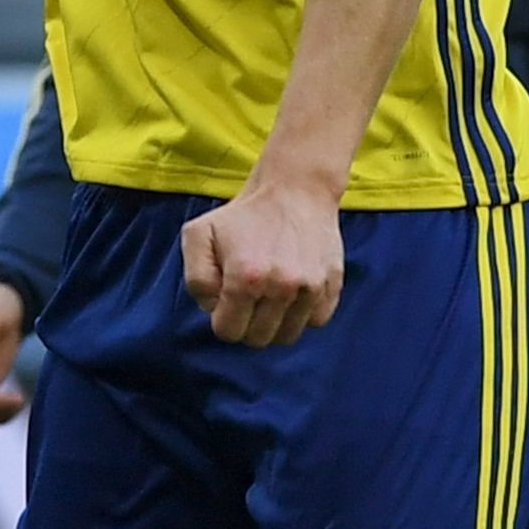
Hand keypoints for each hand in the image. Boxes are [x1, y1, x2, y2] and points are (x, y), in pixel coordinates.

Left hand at [180, 173, 347, 348]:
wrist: (296, 189)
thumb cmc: (243, 214)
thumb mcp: (199, 234)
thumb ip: (195, 278)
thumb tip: (213, 307)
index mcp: (245, 278)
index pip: (229, 332)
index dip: (223, 318)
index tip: (227, 299)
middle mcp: (281, 287)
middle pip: (258, 338)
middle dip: (247, 323)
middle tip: (248, 297)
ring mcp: (310, 288)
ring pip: (288, 335)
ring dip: (275, 322)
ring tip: (270, 296)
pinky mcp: (332, 284)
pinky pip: (316, 321)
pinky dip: (304, 313)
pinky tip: (294, 292)